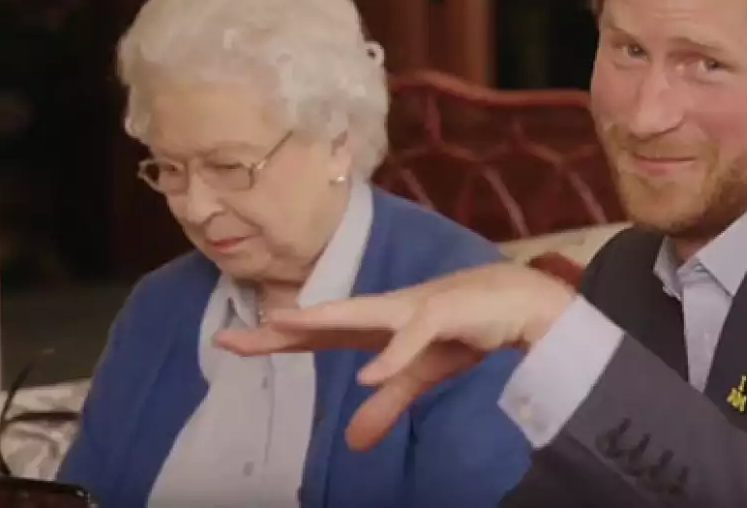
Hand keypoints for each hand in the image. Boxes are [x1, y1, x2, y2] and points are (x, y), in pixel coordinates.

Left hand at [213, 261, 575, 449]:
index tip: (229, 341)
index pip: (316, 335)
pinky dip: (393, 355)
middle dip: (279, 329)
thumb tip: (352, 444)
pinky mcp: (444, 313)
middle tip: (229, 338)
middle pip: (324, 320)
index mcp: (375, 326)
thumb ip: (386, 405)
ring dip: (322, 319)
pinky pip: (415, 336)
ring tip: (281, 324)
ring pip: (361, 313)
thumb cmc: (464, 328)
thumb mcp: (420, 375)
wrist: (518, 302)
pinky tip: (370, 375)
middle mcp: (385, 311)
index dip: (275, 339)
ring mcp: (413, 308)